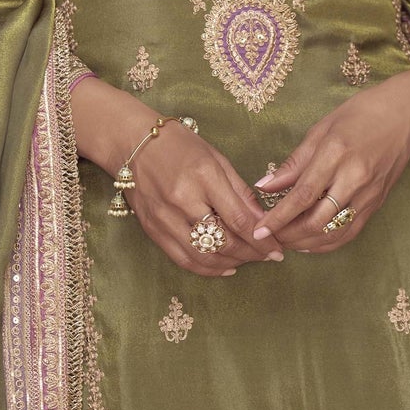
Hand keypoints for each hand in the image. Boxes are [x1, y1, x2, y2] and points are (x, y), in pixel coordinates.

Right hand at [71, 78, 284, 277]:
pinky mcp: (152, 229)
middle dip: (251, 254)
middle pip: (223, 241)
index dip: (262, 239)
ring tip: (247, 260)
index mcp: (202, 176)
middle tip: (267, 256)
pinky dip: (206, 268)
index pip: (238, 219)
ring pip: (203, 255)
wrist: (131, 141)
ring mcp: (164, 217)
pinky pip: (182, 258)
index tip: (278, 249)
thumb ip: (240, 192)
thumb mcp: (216, 159)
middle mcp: (181, 199)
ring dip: (231, 263)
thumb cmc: (178, 144)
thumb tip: (264, 220)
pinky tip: (224, 266)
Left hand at [248, 68, 409, 254]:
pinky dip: (329, 242)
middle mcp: (354, 178)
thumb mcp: (320, 130)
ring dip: (306, 243)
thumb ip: (294, 163)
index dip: (278, 217)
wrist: (404, 116)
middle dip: (288, 235)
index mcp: (335, 154)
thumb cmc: (359, 115)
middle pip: (317, 220)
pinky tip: (310, 242)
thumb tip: (265, 185)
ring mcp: (368, 194)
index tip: (258, 231)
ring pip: (334, 231)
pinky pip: (351, 231)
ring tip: (285, 243)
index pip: (302, 195)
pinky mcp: (377, 203)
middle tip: (267, 239)